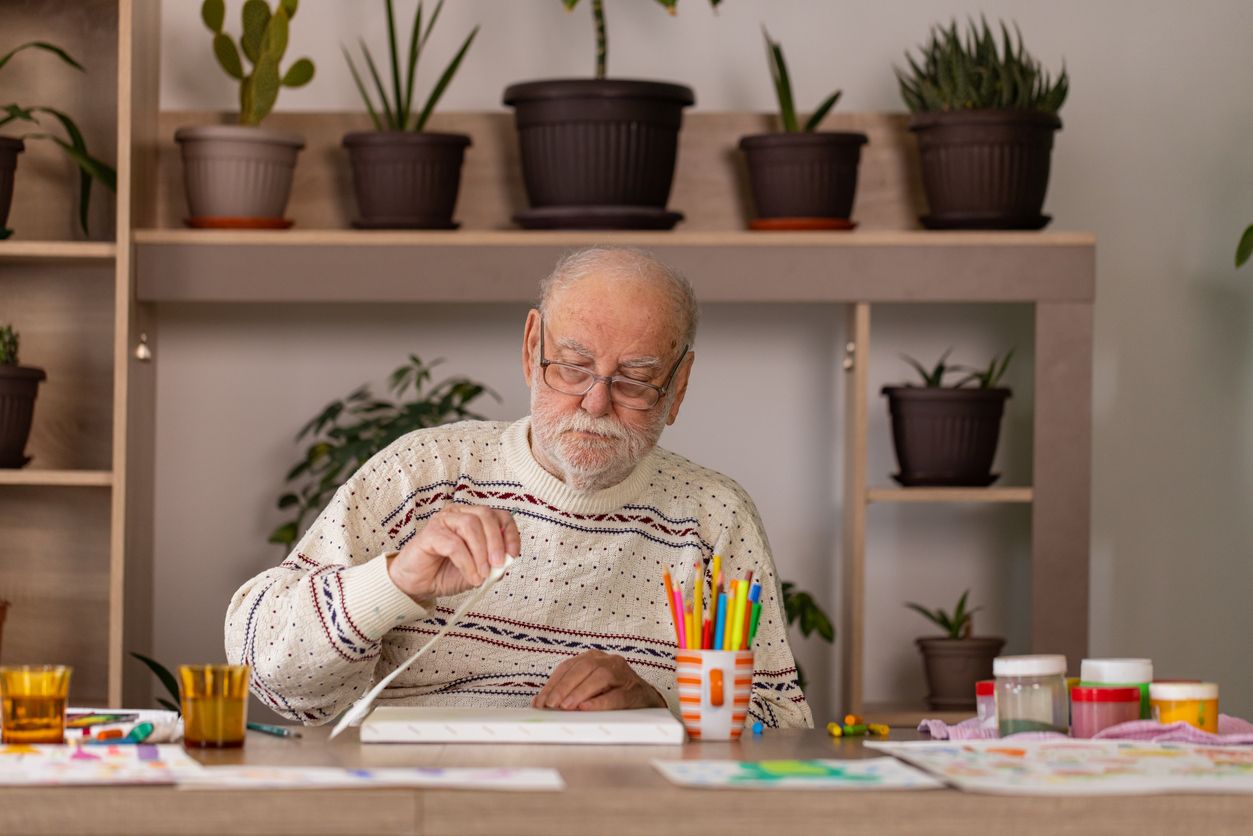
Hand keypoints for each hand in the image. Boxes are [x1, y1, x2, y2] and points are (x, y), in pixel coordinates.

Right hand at [387, 504, 520, 601]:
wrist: (418, 584)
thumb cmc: (446, 572)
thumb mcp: (478, 571)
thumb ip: (494, 566)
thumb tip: (508, 561)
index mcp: (474, 519)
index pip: (499, 515)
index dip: (510, 533)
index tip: (513, 554)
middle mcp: (459, 514)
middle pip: (485, 515)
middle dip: (496, 541)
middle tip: (498, 565)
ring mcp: (444, 520)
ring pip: (470, 525)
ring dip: (481, 552)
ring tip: (482, 574)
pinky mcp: (430, 533)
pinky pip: (454, 544)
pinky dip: (467, 562)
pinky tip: (471, 576)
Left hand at [532, 650, 666, 710]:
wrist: (645, 700)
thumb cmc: (612, 693)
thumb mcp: (588, 688)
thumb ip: (566, 691)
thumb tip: (539, 702)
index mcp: (593, 658)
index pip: (568, 667)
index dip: (553, 683)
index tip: (541, 701)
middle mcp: (608, 661)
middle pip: (583, 668)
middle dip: (564, 687)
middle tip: (551, 704)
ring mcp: (622, 674)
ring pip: (600, 677)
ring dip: (580, 692)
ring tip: (566, 707)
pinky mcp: (634, 690)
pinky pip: (616, 695)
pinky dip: (600, 702)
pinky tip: (587, 708)